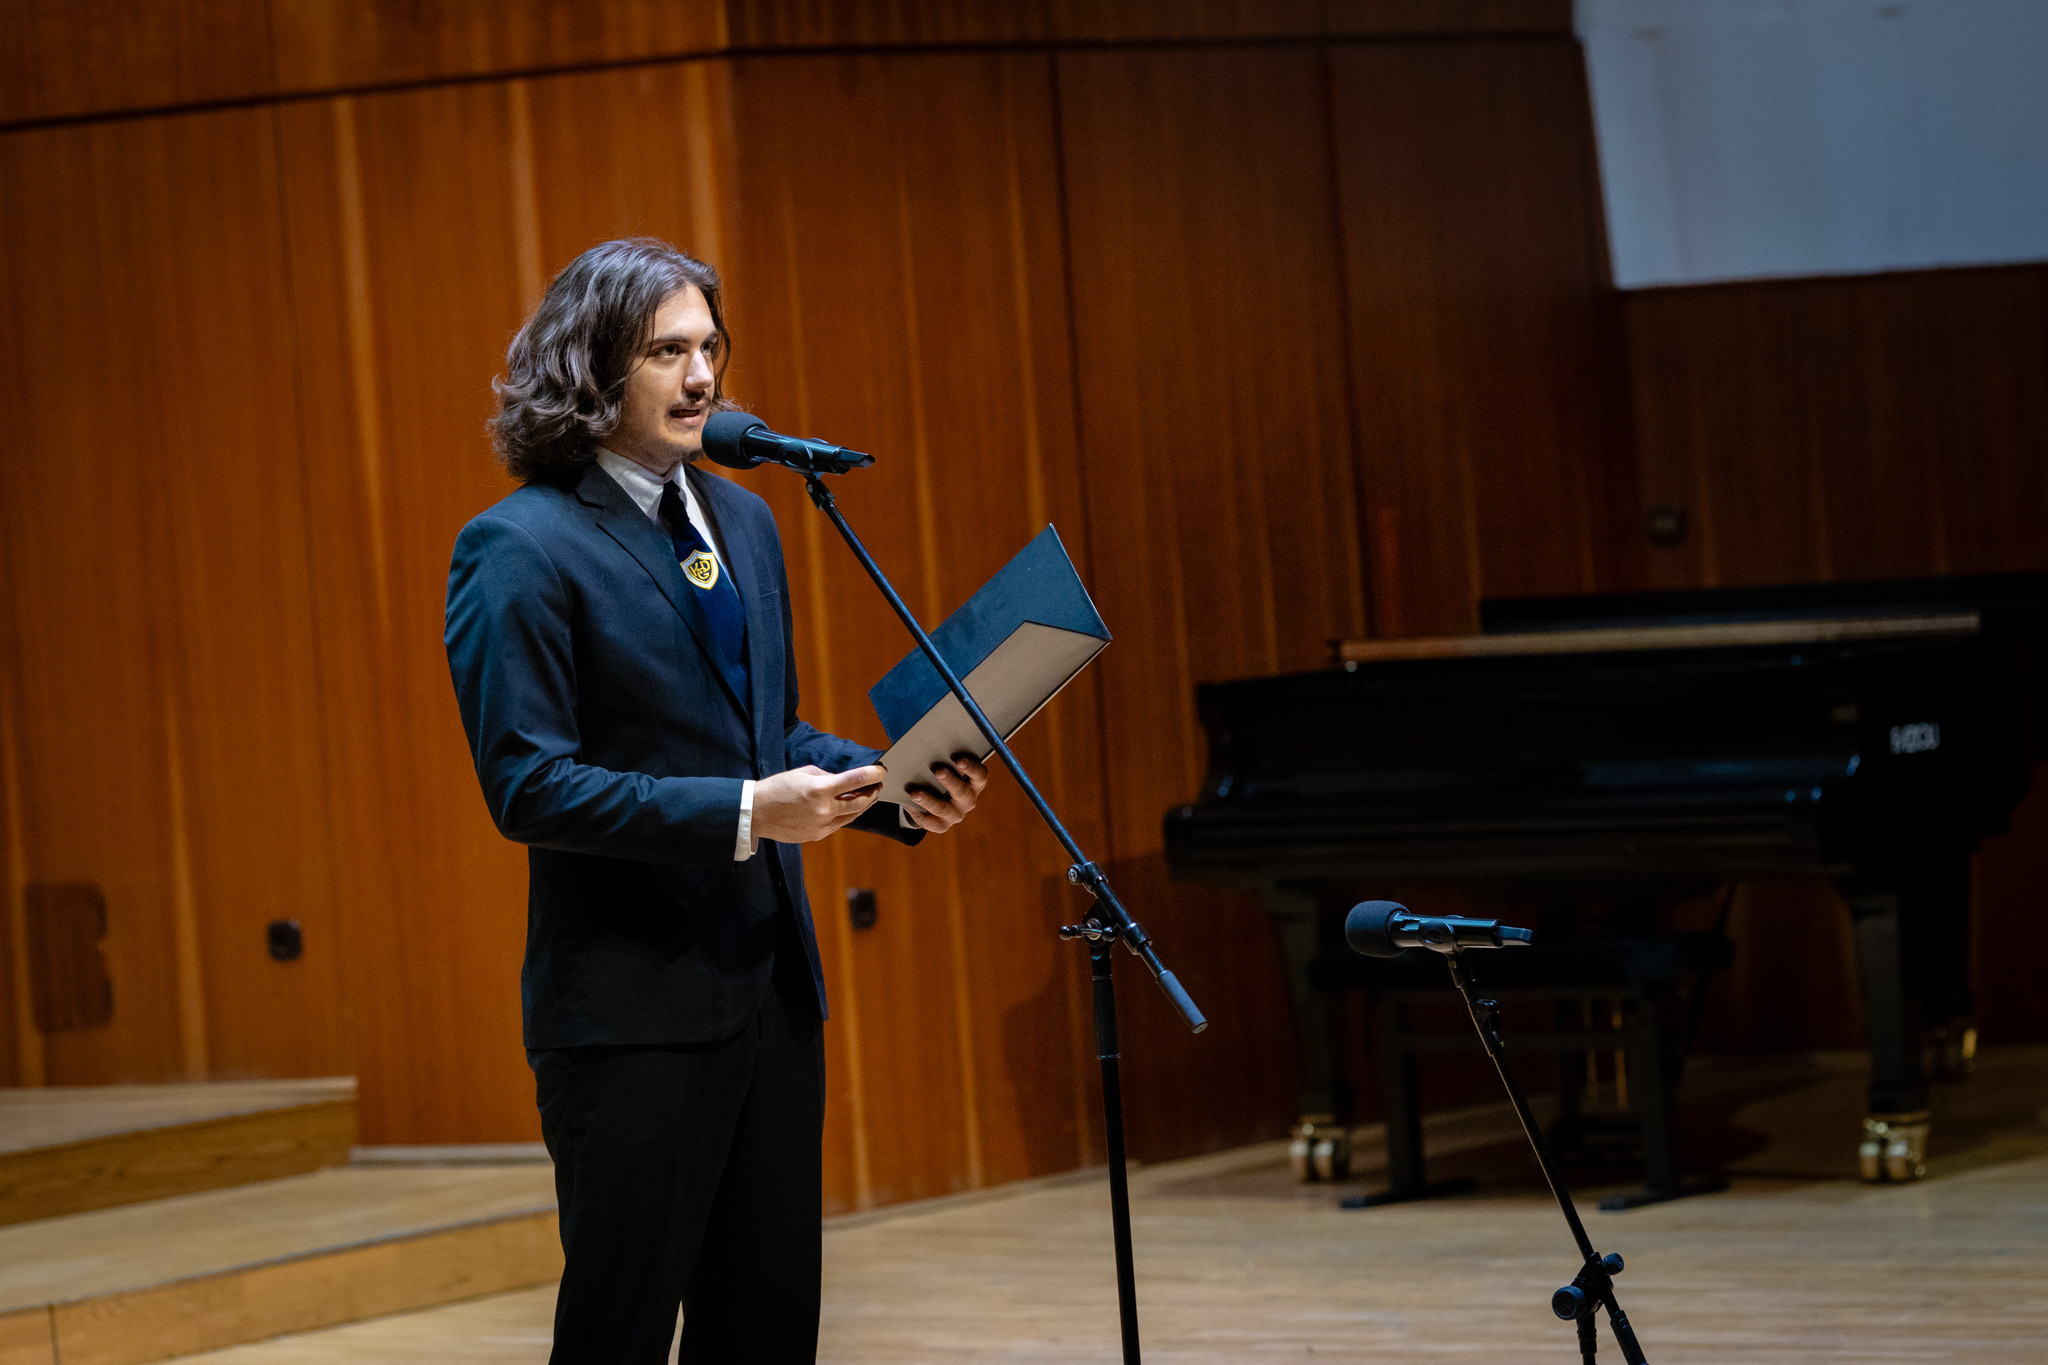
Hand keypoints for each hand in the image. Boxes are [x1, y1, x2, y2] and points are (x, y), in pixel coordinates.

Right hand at [753, 764, 884, 843]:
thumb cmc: (778, 788)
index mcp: (820, 789)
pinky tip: (847, 808)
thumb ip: (828, 777)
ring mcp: (821, 825)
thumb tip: (845, 781)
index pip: (855, 781)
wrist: (756, 812)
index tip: (882, 771)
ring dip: (862, 805)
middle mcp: (824, 809)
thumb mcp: (804, 773)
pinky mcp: (817, 835)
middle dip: (872, 792)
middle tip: (877, 785)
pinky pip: (838, 825)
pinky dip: (846, 815)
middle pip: (860, 802)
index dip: (873, 775)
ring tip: (867, 796)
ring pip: (852, 816)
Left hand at [902, 753, 988, 833]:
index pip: (980, 776)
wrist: (933, 796)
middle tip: (939, 771)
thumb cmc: (939, 773)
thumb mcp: (945, 764)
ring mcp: (955, 815)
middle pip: (962, 792)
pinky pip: (929, 821)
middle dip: (950, 782)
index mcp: (974, 783)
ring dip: (929, 800)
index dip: (972, 769)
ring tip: (915, 793)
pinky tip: (908, 804)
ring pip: (943, 809)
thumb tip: (926, 744)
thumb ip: (942, 756)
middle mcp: (968, 800)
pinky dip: (918, 812)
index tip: (959, 761)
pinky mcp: (941, 826)